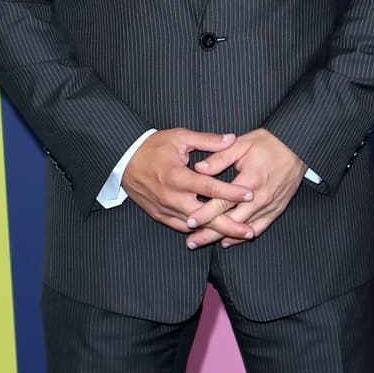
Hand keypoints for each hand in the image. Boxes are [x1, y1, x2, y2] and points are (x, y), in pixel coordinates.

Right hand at [121, 130, 255, 241]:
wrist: (123, 160)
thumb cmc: (152, 146)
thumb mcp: (179, 137)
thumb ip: (207, 140)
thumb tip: (231, 139)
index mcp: (178, 176)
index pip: (210, 188)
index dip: (232, 193)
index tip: (250, 195)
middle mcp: (172, 197)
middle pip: (205, 216)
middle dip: (229, 226)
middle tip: (249, 232)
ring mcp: (165, 209)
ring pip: (195, 226)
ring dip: (216, 232)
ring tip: (237, 235)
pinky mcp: (159, 215)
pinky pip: (182, 227)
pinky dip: (198, 231)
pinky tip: (212, 233)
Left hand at [186, 129, 304, 247]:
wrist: (296, 147)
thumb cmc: (267, 144)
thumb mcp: (241, 145)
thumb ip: (219, 157)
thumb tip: (199, 168)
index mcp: (250, 181)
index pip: (223, 202)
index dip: (205, 213)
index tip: (190, 221)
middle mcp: (260, 198)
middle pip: (231, 221)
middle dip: (210, 232)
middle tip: (191, 241)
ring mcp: (270, 206)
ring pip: (243, 228)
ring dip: (222, 237)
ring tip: (203, 242)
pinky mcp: (276, 209)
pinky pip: (258, 228)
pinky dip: (242, 237)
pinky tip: (227, 241)